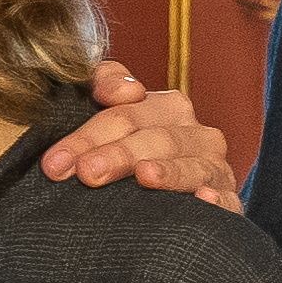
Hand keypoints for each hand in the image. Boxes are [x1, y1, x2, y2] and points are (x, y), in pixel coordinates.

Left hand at [43, 58, 246, 208]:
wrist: (169, 200)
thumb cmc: (127, 154)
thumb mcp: (111, 116)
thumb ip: (106, 83)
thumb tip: (120, 88)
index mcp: (167, 108)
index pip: (124, 115)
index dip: (87, 137)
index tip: (54, 163)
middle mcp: (196, 134)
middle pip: (154, 139)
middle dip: (117, 155)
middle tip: (86, 173)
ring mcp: (214, 167)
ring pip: (190, 166)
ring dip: (168, 171)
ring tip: (144, 175)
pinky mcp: (227, 200)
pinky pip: (227, 198)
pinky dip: (216, 199)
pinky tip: (203, 198)